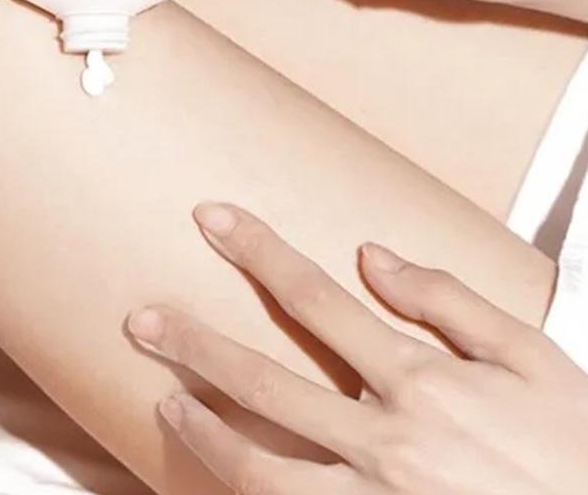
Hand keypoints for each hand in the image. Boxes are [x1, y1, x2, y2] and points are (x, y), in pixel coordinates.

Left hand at [127, 203, 587, 493]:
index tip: (210, 219)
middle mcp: (386, 438)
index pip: (314, 298)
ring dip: (205, 429)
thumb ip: (448, 301)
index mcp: (421, 379)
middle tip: (141, 320)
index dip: (256, 252)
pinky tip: (218, 478)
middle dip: (194, 343)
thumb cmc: (575, 449)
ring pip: (261, 465)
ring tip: (166, 400)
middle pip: (264, 380)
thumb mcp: (531, 357)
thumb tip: (372, 255)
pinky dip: (245, 494)